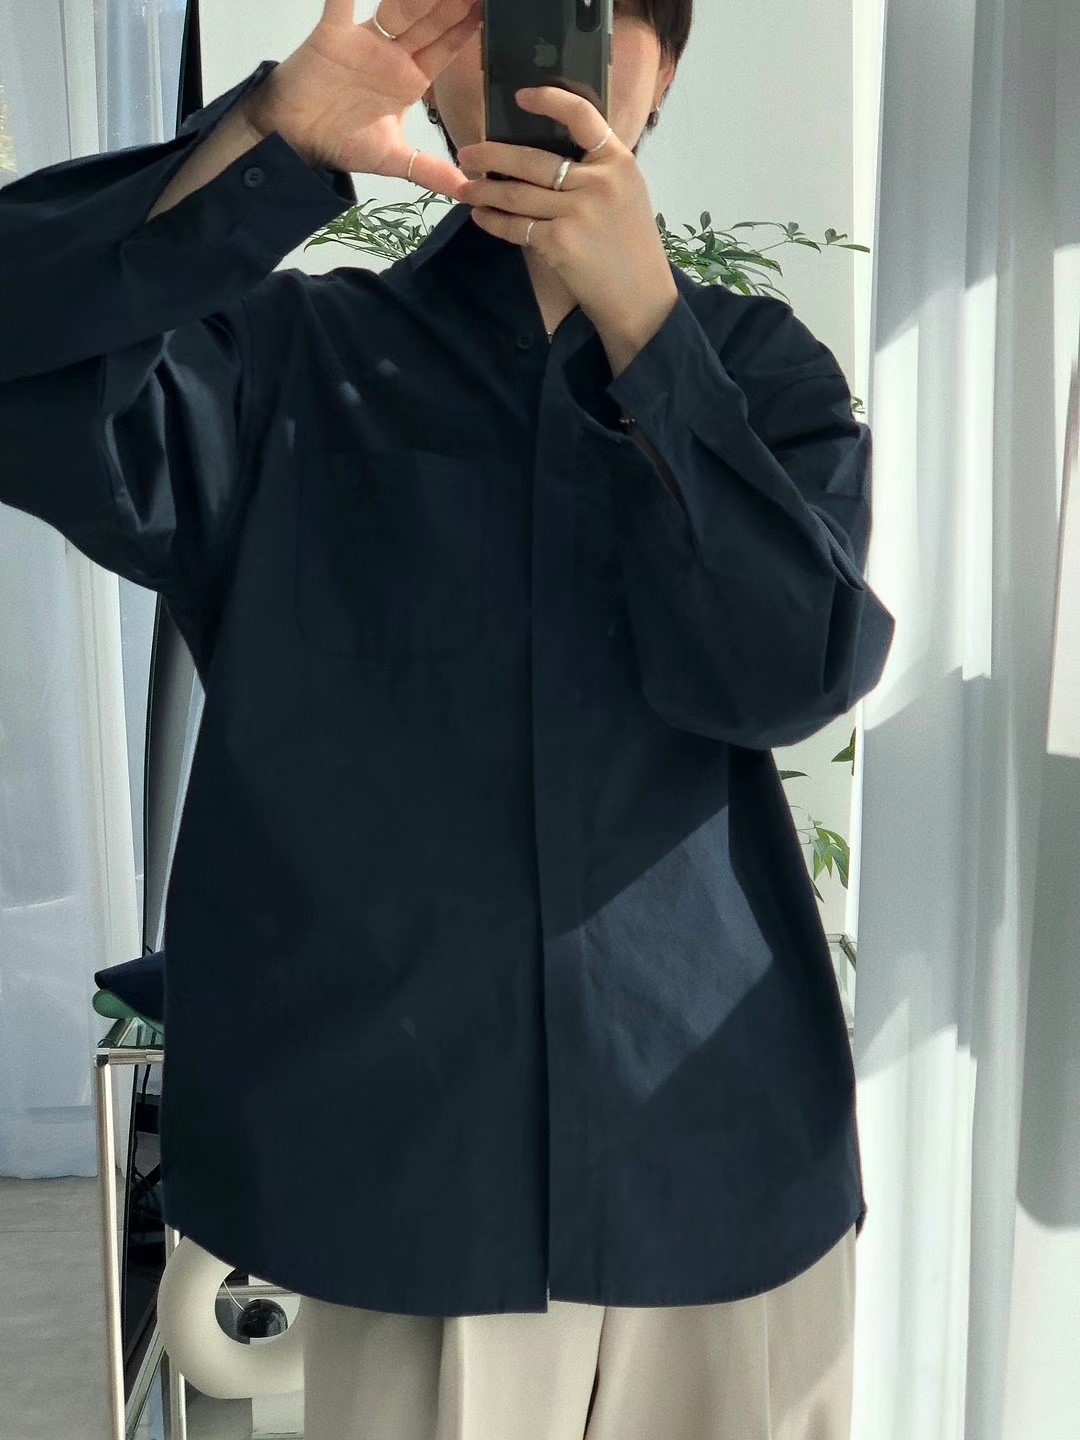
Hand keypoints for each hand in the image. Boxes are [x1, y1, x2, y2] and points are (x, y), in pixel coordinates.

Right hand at [242, 0, 479, 199]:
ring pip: (398, 7)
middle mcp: (392, 55)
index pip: (447, 47)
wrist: (296, 138)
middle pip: (429, 21)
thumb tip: (466, 192)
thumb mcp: (393, 160)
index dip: (468, 27)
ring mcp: (365, 41)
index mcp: (410, 79)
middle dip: (452, 3)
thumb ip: (429, 171)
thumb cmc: (342, 142)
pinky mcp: (333, 34)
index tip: (490, 9)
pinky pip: (341, 3)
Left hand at [457, 86, 675, 332]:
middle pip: (531, 159)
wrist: (641, 297)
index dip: (549, 100)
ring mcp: (578, 212)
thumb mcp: (626, 195)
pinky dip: (494, 221)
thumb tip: (541, 159)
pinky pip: (516, 226)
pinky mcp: (560, 242)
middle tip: (465, 154)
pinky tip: (481, 216)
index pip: (582, 116)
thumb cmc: (631, 247)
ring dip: (483, 190)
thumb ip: (594, 172)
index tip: (520, 96)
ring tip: (464, 188)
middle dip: (490, 155)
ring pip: (517, 193)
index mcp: (617, 162)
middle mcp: (598, 182)